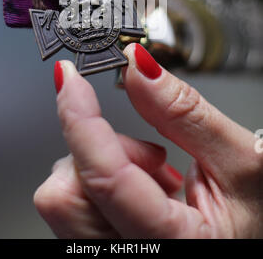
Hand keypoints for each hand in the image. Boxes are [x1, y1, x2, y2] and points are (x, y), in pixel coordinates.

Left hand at [34, 44, 262, 237]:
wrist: (256, 234)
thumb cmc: (258, 212)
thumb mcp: (240, 159)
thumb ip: (184, 111)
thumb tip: (137, 67)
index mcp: (176, 243)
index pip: (105, 178)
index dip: (80, 118)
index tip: (69, 78)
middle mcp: (130, 256)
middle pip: (66, 192)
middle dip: (102, 153)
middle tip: (151, 154)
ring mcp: (110, 253)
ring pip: (63, 195)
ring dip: (103, 165)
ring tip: (156, 175)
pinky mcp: (98, 243)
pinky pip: (73, 202)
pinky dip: (101, 180)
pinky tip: (144, 188)